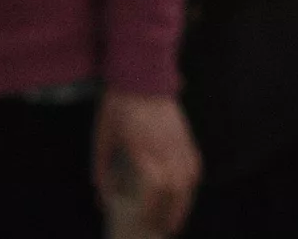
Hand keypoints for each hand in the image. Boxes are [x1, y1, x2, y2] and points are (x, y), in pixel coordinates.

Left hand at [93, 91, 201, 235]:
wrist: (141, 74)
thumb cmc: (116, 106)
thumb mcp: (102, 136)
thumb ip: (102, 167)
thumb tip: (102, 198)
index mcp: (142, 145)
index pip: (155, 185)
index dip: (153, 207)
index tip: (147, 223)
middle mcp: (165, 144)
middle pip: (177, 185)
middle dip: (174, 211)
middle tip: (167, 230)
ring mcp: (178, 138)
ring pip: (190, 175)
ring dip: (186, 200)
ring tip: (179, 216)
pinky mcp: (185, 133)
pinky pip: (195, 162)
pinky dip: (193, 181)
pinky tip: (187, 192)